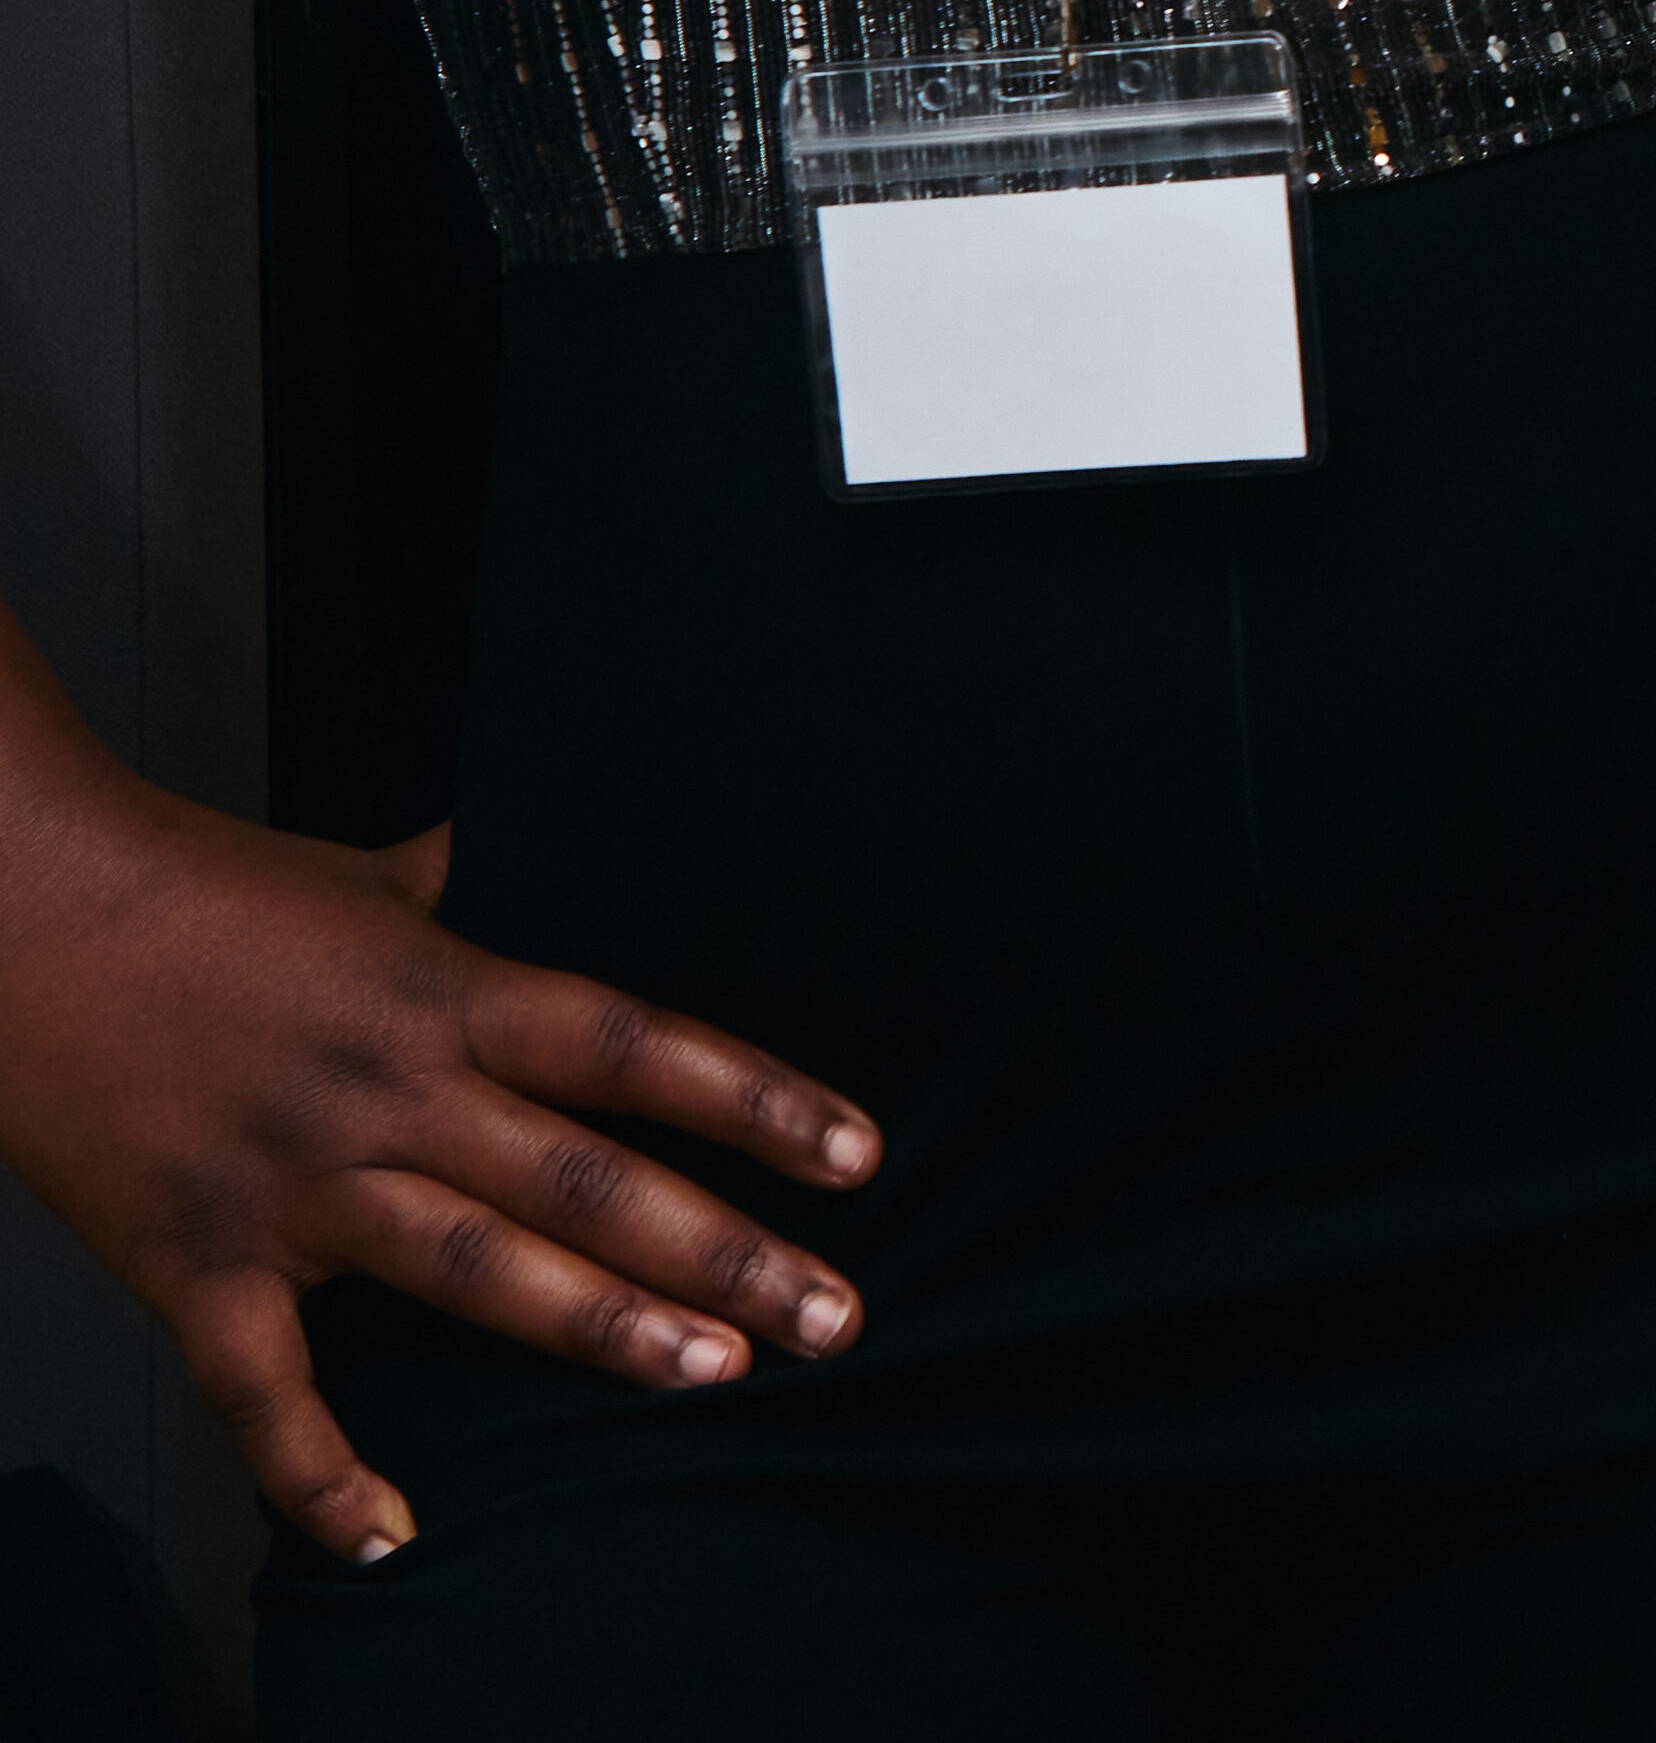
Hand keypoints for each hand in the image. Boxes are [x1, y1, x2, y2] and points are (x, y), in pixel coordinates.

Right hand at [0, 668, 875, 1562]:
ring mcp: (298, 1186)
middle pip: (585, 1180)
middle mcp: (393, 1093)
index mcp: (450, 991)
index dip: (756, 1100)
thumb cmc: (210, 891)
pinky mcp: (198, 1264)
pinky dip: (323, 1473)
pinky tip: (394, 1531)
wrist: (32, 920)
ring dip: (598, 1331)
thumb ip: (474, 884)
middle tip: (830, 1317)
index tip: (856, 1154)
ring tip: (710, 1376)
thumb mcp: (375, 875)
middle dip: (721, 1253)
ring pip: (472, 1275)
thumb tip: (554, 840)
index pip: (640, 1049)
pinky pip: (267, 1392)